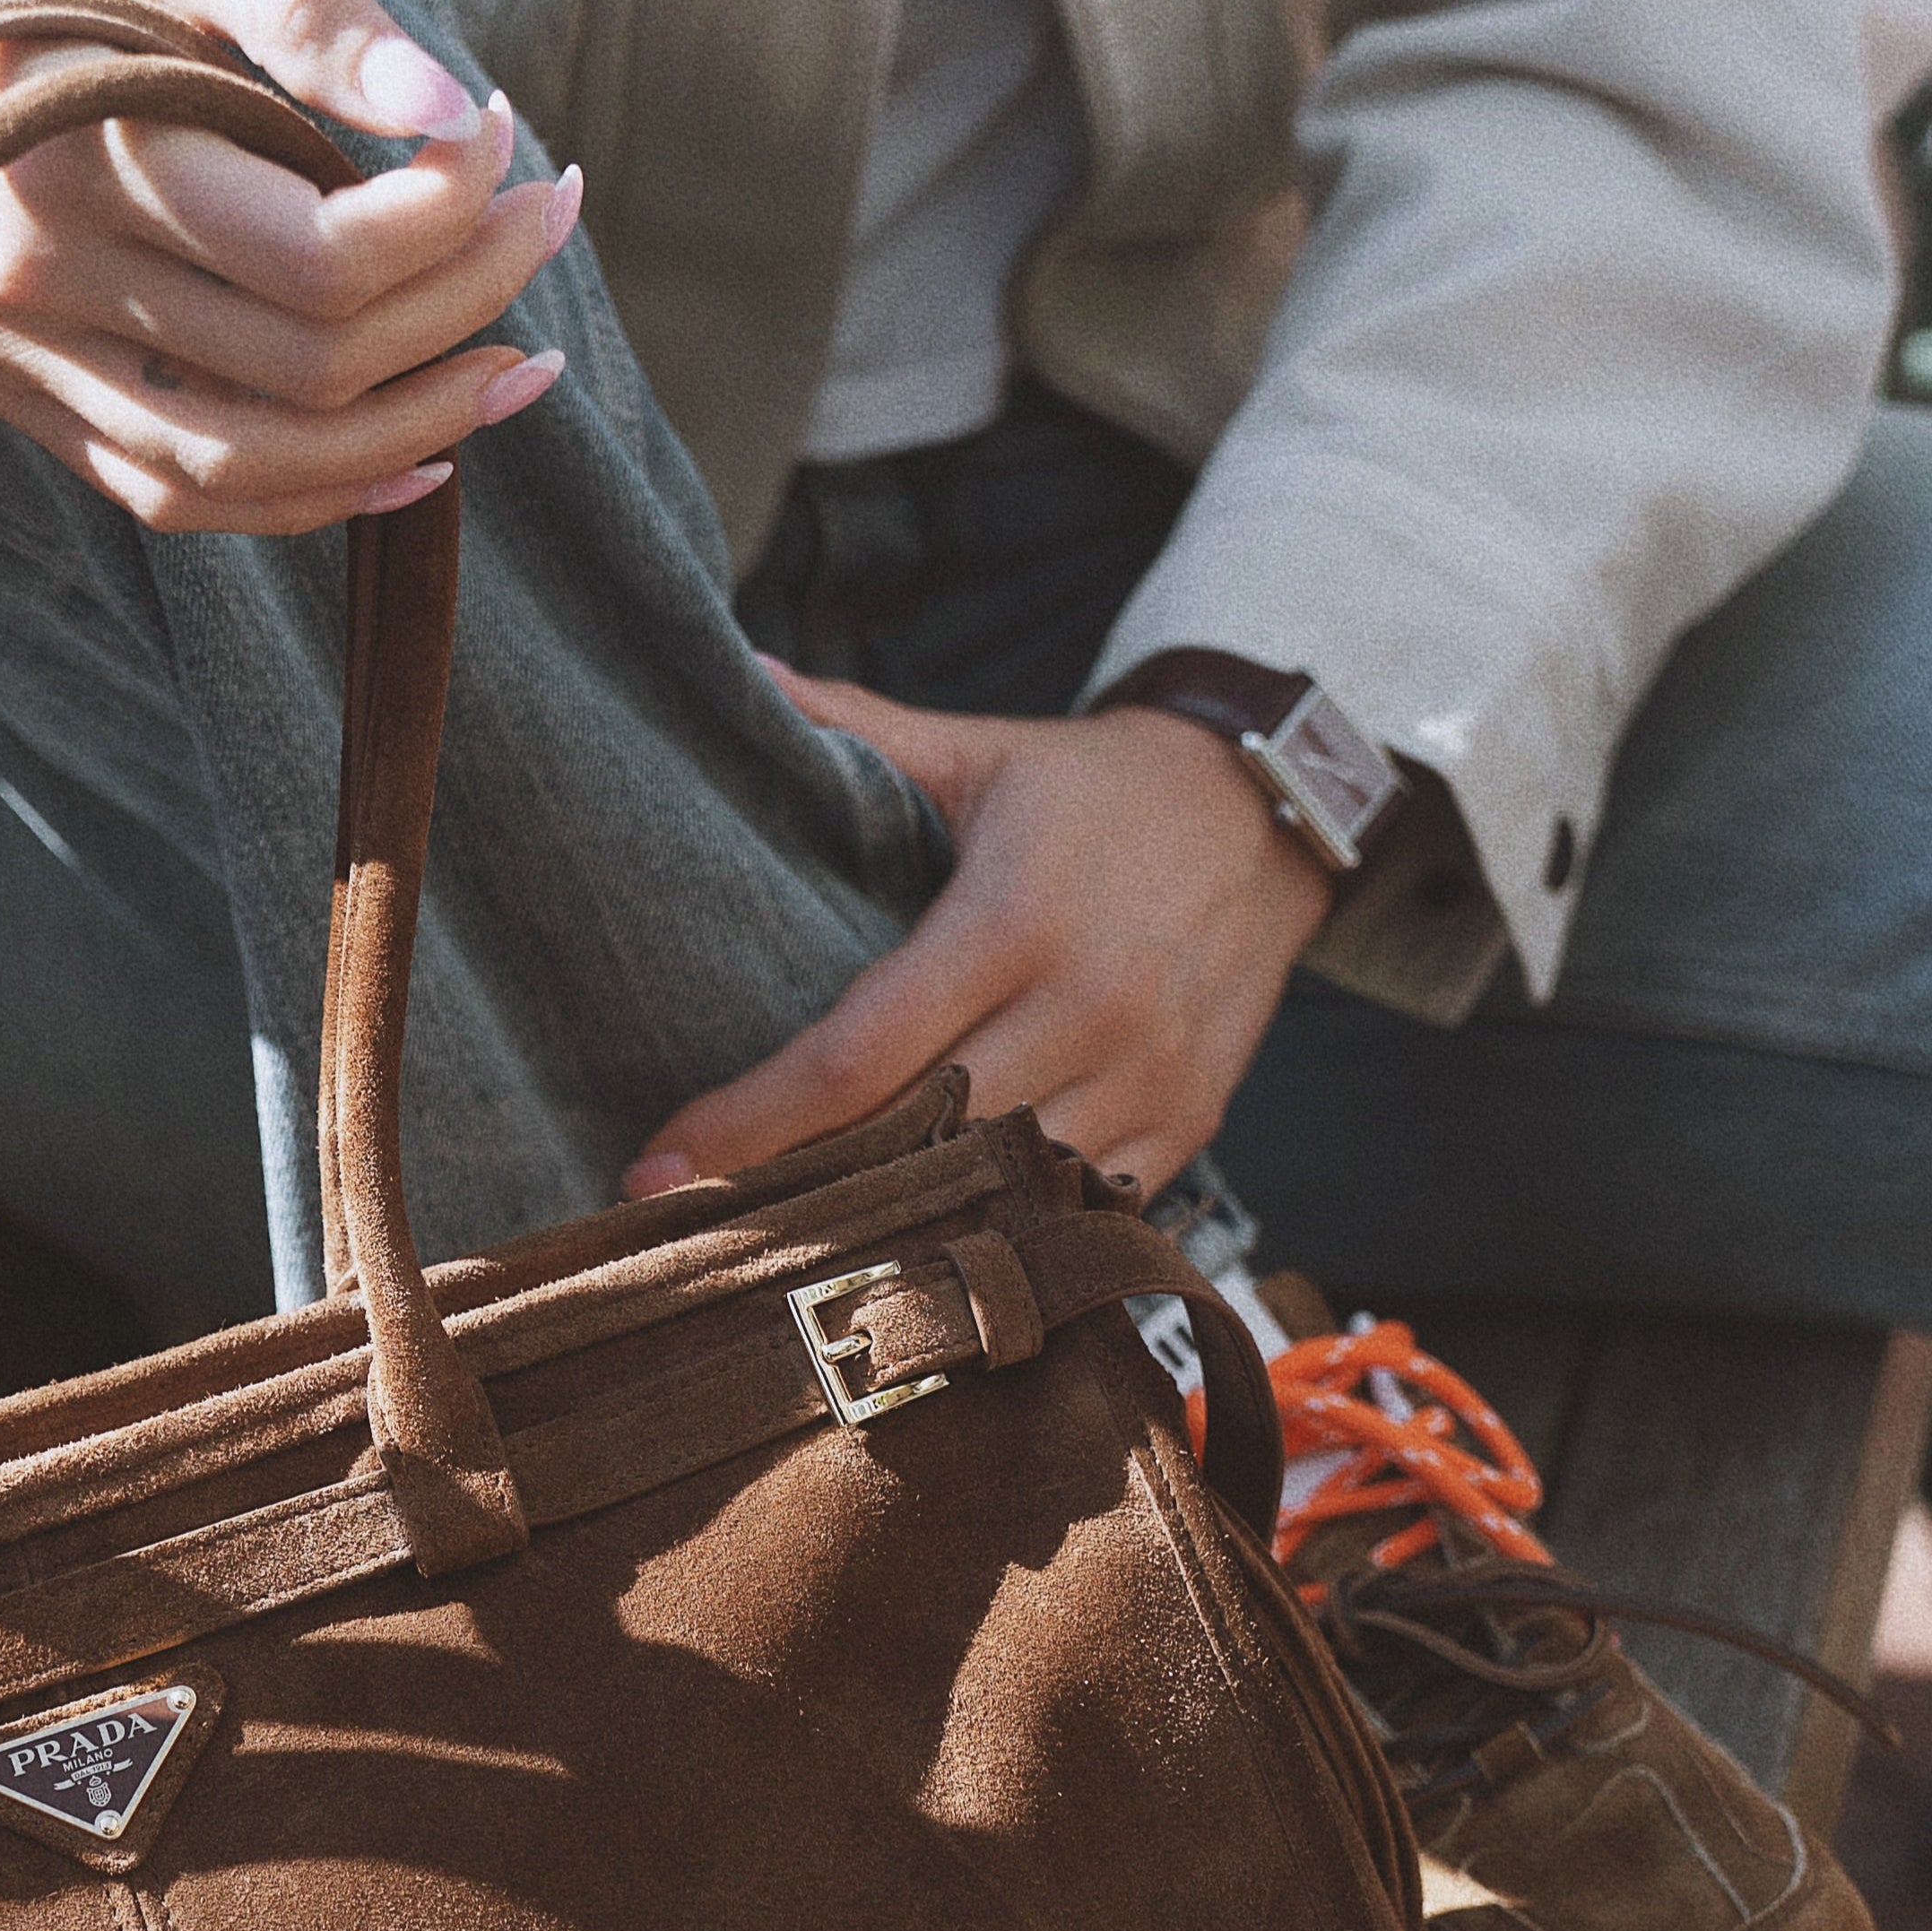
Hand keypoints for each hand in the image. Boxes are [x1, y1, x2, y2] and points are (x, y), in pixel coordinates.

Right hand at [0, 0, 581, 536]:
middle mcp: (30, 285)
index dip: (447, 217)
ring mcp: (14, 362)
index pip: (317, 255)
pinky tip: (415, 458)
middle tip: (549, 217)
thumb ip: (288, 0)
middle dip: (462, 303)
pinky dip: (313, 497)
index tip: (503, 138)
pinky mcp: (15, 401)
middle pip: (306, 364)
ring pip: (252, 469)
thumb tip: (445, 111)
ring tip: (522, 368)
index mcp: (62, 155)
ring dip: (412, 433)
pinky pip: (181, 497)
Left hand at [622, 665, 1336, 1200]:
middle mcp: (1087, 1007)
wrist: (1273, 811)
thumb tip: (742, 675)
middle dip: (808, 1193)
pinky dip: (1003, 1229)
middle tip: (704, 1233)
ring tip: (799, 1255)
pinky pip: (1077, 1209)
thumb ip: (859, 728)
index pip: (859, 1054)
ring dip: (902, 1229)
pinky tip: (926, 1244)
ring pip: (1000, 1192)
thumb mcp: (982, 751)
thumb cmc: (1099, 791)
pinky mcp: (1188, 1121)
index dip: (752, 1123)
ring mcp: (1146, 1076)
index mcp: (1014, 918)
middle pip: (921, 1142)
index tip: (658, 1168)